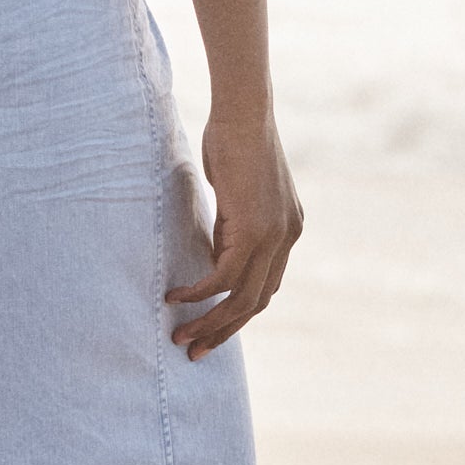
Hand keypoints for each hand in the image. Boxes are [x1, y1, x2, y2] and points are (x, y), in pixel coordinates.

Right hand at [165, 106, 302, 358]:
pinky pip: (222, 277)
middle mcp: (288, 239)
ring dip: (209, 321)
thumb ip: (234, 223)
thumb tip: (215, 248)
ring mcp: (274, 237)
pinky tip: (176, 297)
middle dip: (223, 330)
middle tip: (195, 349)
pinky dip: (198, 292)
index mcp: (289, 231)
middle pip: (256, 302)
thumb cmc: (234, 141)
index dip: (238, 312)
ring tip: (181, 335)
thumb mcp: (238, 192)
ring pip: (241, 298)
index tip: (212, 328)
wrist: (244, 114)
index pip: (266, 287)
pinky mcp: (253, 231)